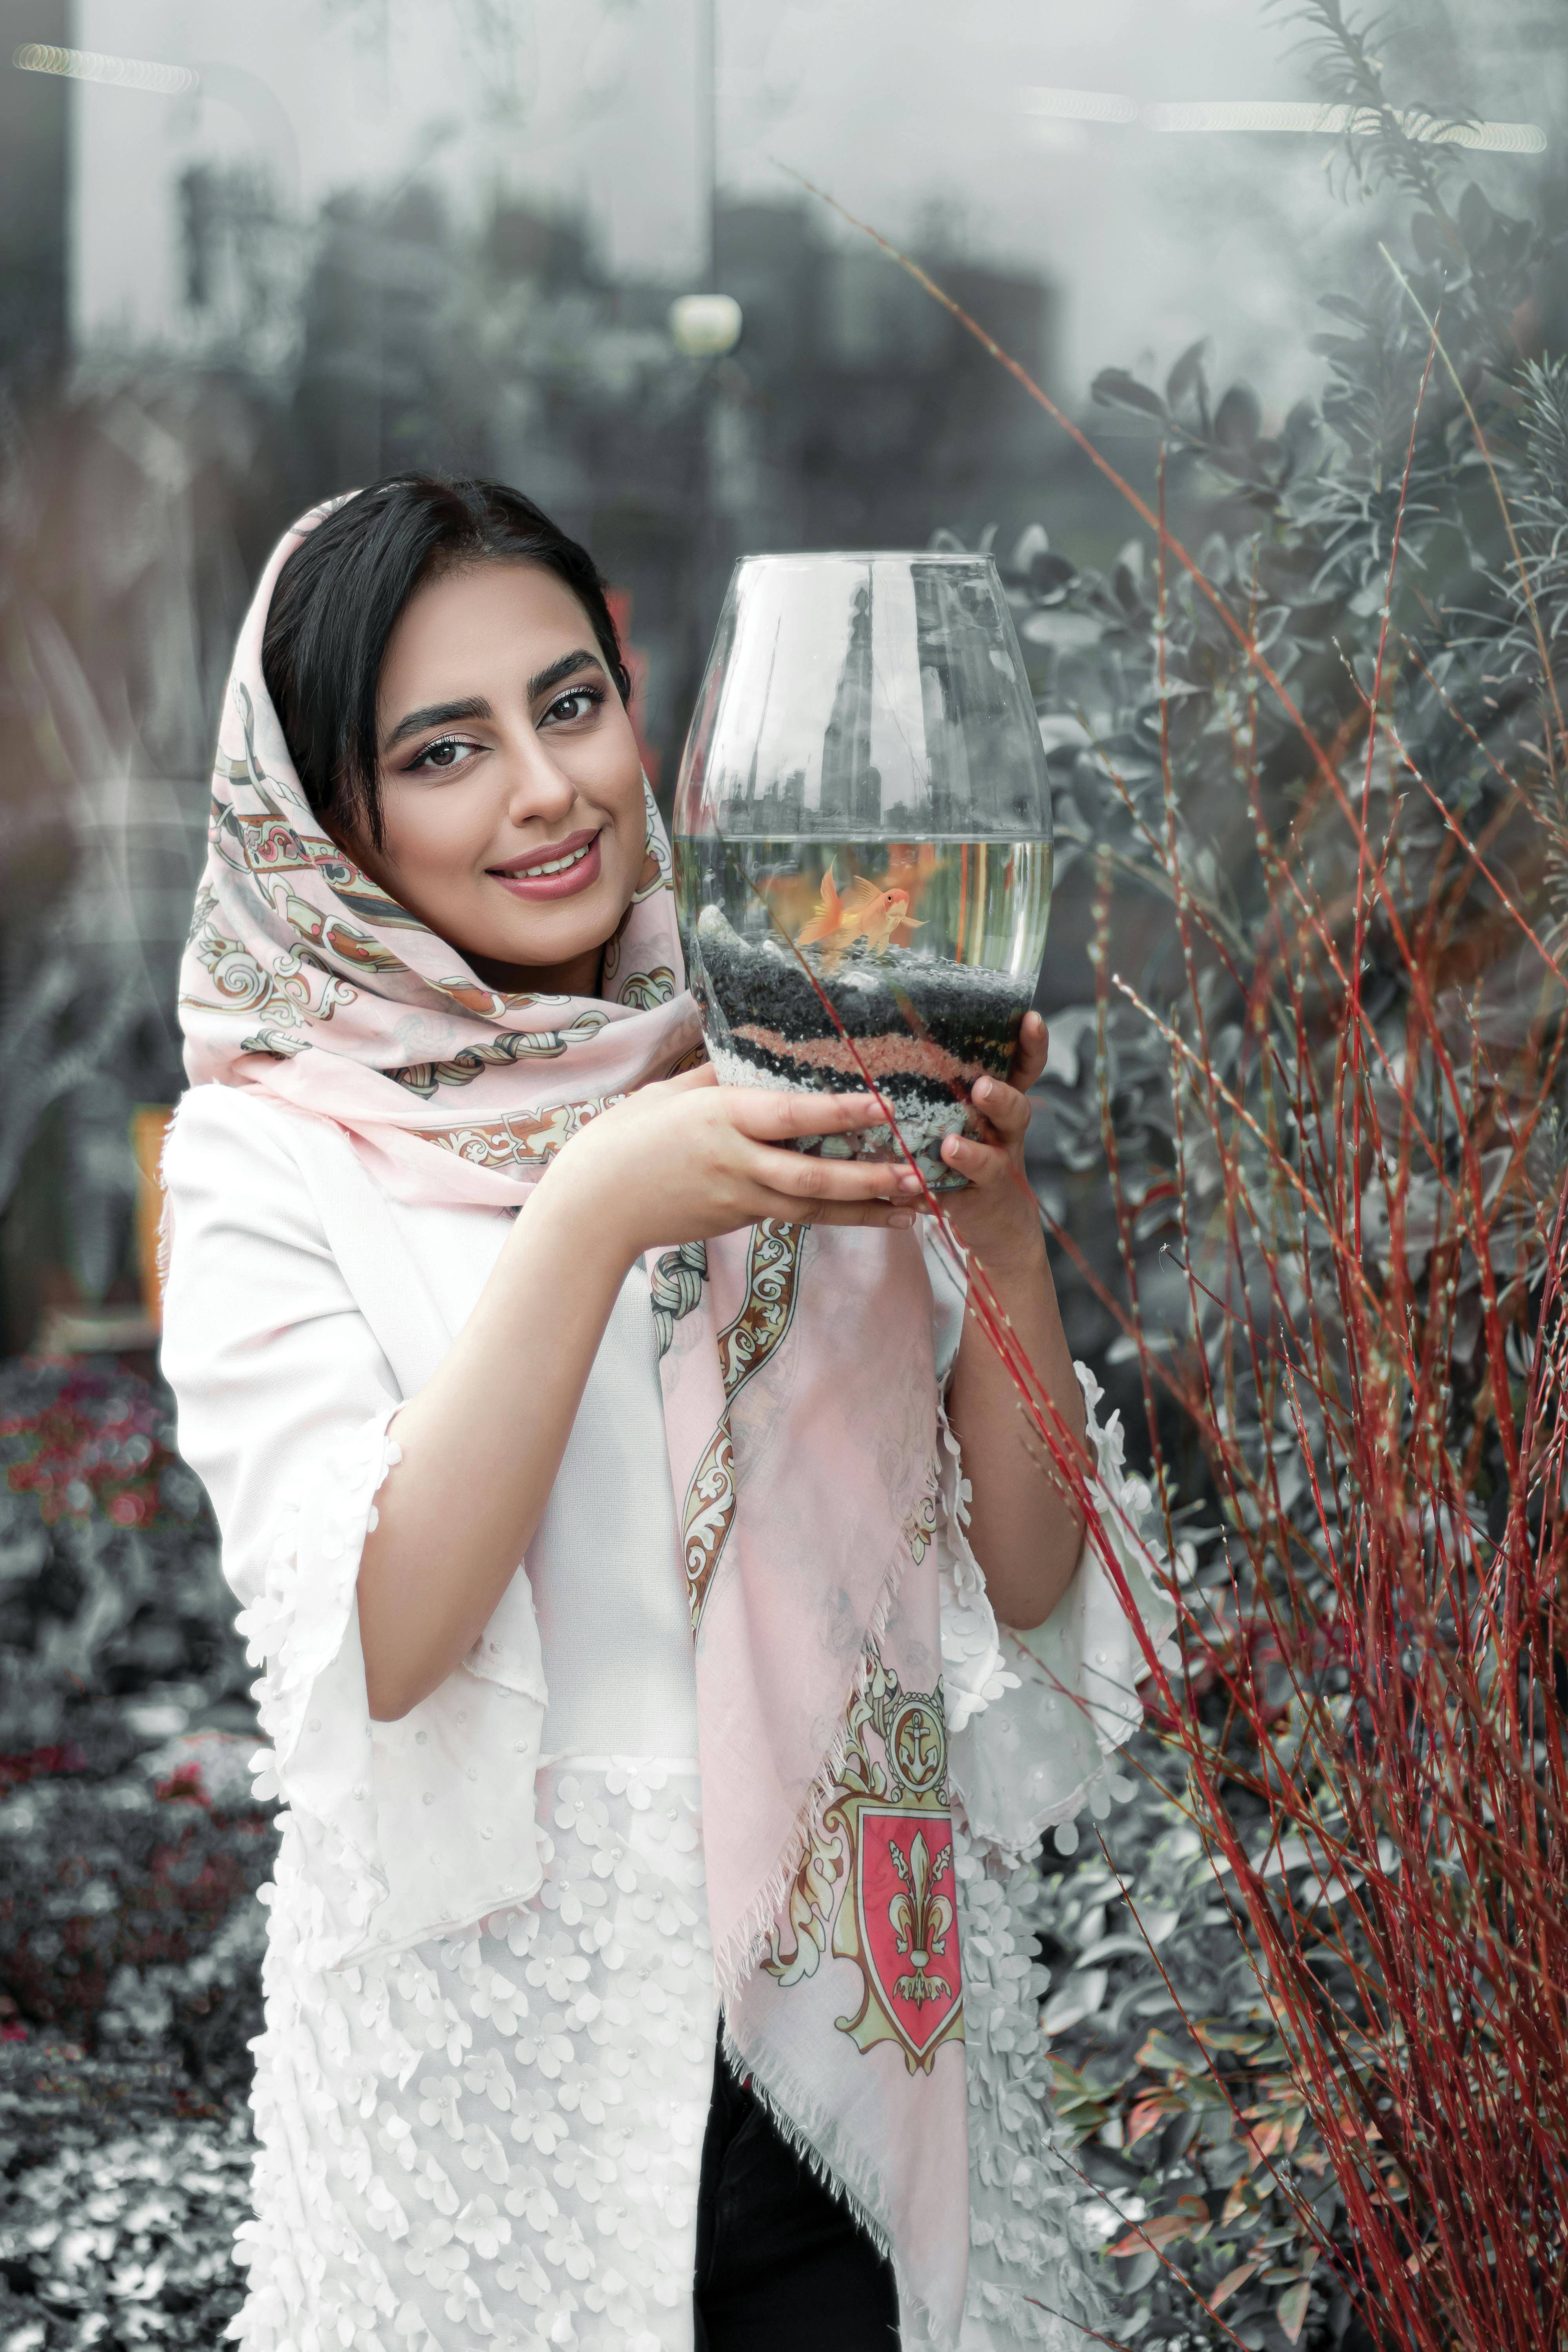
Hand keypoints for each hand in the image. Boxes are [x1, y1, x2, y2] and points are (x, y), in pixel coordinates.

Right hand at [534, 1065, 912, 1262]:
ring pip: (811, 1208)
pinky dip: (837, 1218)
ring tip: (914, 1209)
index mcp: (720, 1119)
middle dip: (868, 1178)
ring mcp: (738, 1198)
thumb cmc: (625, 1139)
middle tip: (918, 1175)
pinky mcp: (736, 1221)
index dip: (839, 1113)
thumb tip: (755, 1054)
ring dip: (865, 1208)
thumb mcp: (669, 1094)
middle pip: (811, 1175)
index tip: (883, 1107)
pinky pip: (794, 1217)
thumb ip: (717, 1076)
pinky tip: (873, 1217)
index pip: (789, 1116)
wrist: (593, 1207)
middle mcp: (735, 1162)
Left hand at [897, 1009, 1049, 1271]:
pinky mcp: (978, 1205)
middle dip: (1001, 1098)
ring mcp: (997, 1173)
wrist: (999, 1228)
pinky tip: (917, 1194)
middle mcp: (1005, 1137)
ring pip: (992, 1161)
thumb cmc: (973, 1158)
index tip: (1031, 1019)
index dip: (1031, 1047)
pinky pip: (959, 1200)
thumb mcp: (969, 1118)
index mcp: (1001, 1109)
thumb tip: (892, 1041)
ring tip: (951, 1146)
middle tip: (982, 1087)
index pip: (1024, 1072)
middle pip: (1016, 1112)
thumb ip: (946, 1090)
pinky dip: (938, 1196)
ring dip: (972, 1154)